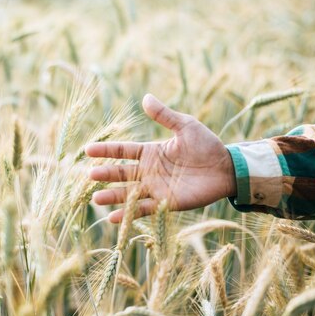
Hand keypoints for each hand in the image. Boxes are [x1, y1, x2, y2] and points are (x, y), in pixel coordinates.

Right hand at [85, 94, 236, 222]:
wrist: (226, 168)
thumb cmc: (206, 145)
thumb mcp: (185, 126)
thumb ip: (165, 115)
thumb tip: (145, 98)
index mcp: (150, 152)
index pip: (123, 151)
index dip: (106, 151)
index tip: (88, 150)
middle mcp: (149, 171)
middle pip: (121, 173)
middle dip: (106, 175)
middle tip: (89, 176)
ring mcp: (155, 188)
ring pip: (128, 193)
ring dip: (112, 196)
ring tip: (96, 199)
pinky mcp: (165, 203)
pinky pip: (143, 209)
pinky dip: (129, 214)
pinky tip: (113, 218)